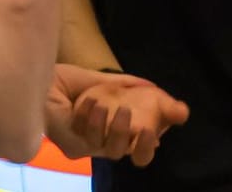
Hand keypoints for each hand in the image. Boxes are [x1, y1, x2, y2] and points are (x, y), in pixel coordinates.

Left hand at [70, 78, 189, 166]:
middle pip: (122, 153)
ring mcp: (89, 145)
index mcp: (122, 132)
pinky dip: (86, 115)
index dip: (147, 146)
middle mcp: (106, 142)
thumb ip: (146, 93)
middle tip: (125, 111)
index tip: (151, 131)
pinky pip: (84, 136)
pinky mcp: (72, 143)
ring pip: (104, 147)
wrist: (50, 80)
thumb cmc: (82, 85)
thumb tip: (182, 111)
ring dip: (104, 123)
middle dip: (125, 133)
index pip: (142, 153)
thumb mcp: (118, 83)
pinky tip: (82, 101)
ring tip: (101, 103)